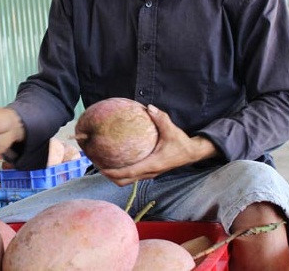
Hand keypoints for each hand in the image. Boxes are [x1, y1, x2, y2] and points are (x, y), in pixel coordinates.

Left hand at [99, 104, 217, 185]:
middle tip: (96, 164)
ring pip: (128, 180)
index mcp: (152, 164)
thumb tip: (149, 107)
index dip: (113, 172)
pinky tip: (116, 158)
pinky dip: (122, 171)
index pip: (129, 173)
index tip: (100, 168)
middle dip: (109, 175)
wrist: (192, 153)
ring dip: (114, 174)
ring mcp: (149, 173)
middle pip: (124, 181)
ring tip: (101, 163)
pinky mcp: (150, 171)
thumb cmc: (181, 143)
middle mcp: (149, 172)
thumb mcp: (172, 130)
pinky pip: (132, 174)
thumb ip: (161, 118)